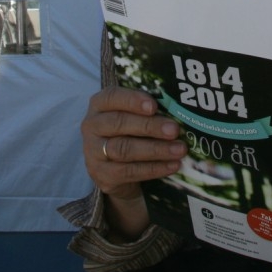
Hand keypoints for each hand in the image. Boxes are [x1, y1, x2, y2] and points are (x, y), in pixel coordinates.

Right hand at [80, 86, 186, 238]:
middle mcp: (91, 126)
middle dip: (149, 127)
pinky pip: (129, 171)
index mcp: (99, 105)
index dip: (132, 100)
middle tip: (174, 130)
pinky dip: (154, 169)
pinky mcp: (102, 174)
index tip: (154, 106)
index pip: (112, 97)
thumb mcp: (133, 117)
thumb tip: (178, 110)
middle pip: (119, 123)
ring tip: (179, 149)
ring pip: (124, 149)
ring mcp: (93, 151)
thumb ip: (148, 111)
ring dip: (155, 149)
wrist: (114, 169)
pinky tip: (173, 165)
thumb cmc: (128, 132)